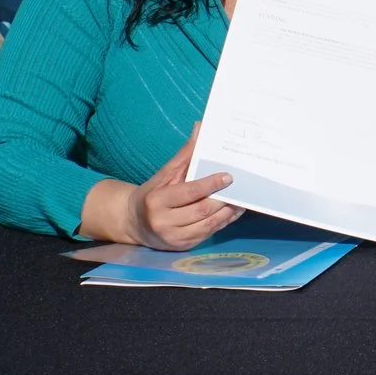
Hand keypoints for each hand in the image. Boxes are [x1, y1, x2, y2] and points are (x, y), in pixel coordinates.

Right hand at [128, 126, 240, 249]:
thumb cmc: (152, 193)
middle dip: (224, 200)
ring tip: (242, 200)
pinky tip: (232, 212)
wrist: (134, 222)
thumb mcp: (164, 173)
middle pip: (201, 210)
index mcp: (156, 201)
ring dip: (228, 213)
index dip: (211, 184)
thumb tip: (200, 127)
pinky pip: (207, 234)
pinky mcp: (182, 247)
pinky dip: (222, 223)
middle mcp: (163, 222)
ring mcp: (173, 238)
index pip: (189, 192)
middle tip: (242, 187)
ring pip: (207, 225)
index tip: (228, 176)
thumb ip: (185, 154)